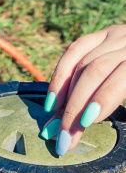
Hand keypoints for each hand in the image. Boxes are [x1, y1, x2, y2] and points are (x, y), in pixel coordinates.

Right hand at [42, 23, 125, 156]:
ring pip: (80, 65)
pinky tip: (52, 103)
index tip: (84, 124)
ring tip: (55, 125)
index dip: (102, 99)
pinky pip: (73, 53)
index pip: (120, 76)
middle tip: (64, 136)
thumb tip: (81, 127)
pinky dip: (59, 78)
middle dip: (75, 107)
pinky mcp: (100, 36)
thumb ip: (114, 104)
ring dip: (64, 100)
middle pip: (94, 71)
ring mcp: (114, 35)